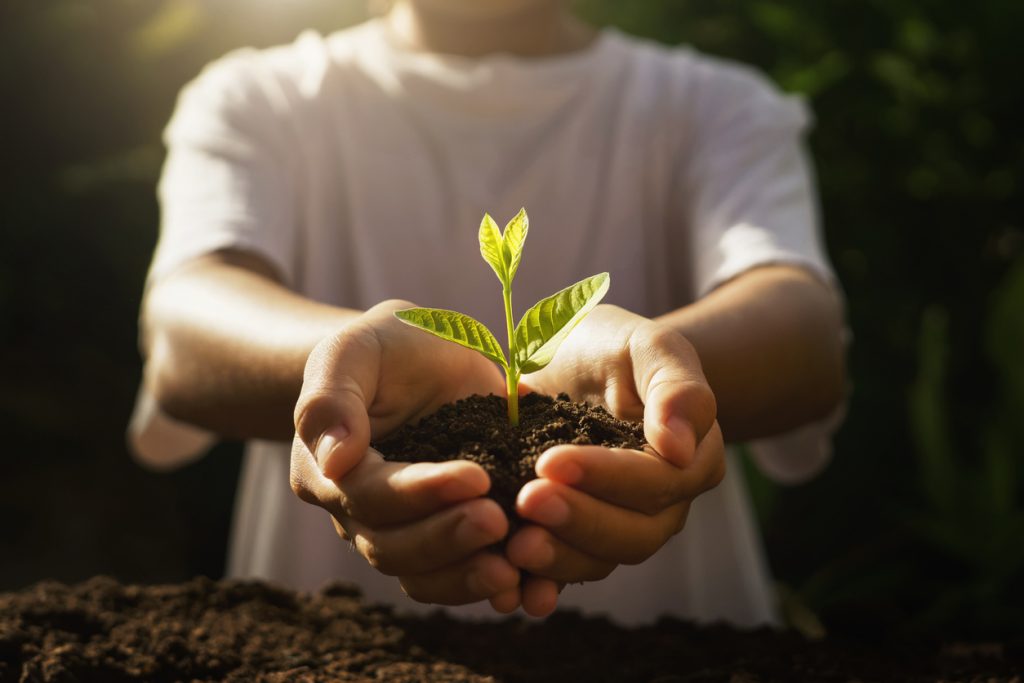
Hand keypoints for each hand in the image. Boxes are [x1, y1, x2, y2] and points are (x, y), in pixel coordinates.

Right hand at [289, 300, 521, 608]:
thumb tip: (335, 460)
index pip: (371, 496)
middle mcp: (360, 514)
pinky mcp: (446, 537)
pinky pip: (458, 579)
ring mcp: (403, 532)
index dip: (421, 493)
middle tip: (498, 521)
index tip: (477, 477)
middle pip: (394, 548)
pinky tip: (530, 589)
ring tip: (514, 572)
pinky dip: (492, 587)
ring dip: (468, 578)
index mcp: (331, 472)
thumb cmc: (385, 347)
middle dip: (448, 540)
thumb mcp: (353, 351)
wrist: (420, 359)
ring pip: (424, 577)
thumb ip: (331, 398)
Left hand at [509, 305, 725, 614]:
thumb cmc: (613, 347)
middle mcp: (661, 505)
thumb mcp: (647, 345)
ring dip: (556, 560)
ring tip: (512, 545)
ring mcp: (618, 528)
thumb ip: (676, 387)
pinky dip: (536, 586)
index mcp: (689, 460)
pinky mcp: (574, 539)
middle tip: (526, 502)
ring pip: (597, 561)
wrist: (571, 362)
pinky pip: (562, 574)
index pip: (655, 481)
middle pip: (632, 534)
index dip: (606, 477)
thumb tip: (679, 447)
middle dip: (577, 522)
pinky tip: (505, 591)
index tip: (551, 462)